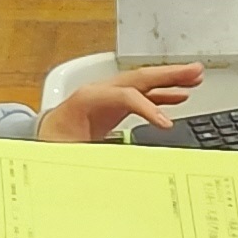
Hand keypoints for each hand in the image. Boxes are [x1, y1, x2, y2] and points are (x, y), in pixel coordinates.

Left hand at [43, 63, 203, 140]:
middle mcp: (99, 92)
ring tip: (196, 77)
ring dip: (170, 79)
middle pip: (139, 78)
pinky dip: (162, 95)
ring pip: (143, 83)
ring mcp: (108, 97)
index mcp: (87, 99)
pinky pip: (142, 96)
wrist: (42, 138)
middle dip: (168, 74)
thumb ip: (89, 155)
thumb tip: (113, 166)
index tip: (166, 124)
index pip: (124, 96)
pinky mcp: (114, 106)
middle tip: (194, 71)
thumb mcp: (67, 152)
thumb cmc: (52, 144)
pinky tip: (179, 95)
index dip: (147, 107)